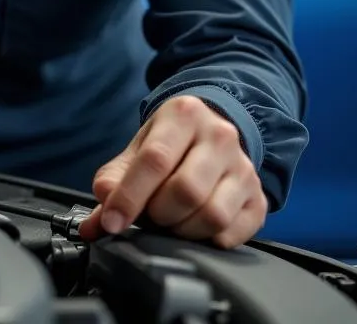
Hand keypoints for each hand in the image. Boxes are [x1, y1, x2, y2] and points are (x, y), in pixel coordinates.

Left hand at [78, 95, 266, 248]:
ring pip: (212, 215)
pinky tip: (194, 227)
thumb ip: (113, 181)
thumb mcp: (137, 149)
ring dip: (182, 230)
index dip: (129, 197)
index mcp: (183, 114)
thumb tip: (97, 221)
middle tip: (149, 215)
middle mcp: (220, 136)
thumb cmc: (169, 143)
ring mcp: (244, 167)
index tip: (112, 222)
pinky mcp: (258, 197)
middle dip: (158, 214)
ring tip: (170, 221)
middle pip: (185, 191)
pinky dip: (207, 241)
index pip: (155, 160)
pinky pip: (233, 234)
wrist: (211, 130)